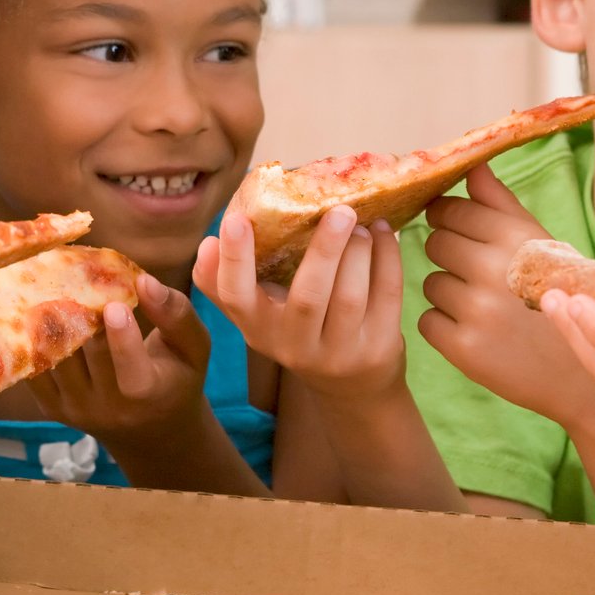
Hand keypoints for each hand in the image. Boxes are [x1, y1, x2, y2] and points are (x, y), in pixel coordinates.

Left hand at [26, 274, 216, 441]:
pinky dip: (38, 338)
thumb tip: (144, 281)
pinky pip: (37, 367)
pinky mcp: (53, 408)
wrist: (151, 429)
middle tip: (78, 272)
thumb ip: (177, 314)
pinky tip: (43, 309)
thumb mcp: (194, 347)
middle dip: (85, 310)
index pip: (133, 371)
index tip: (116, 305)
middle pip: (90, 352)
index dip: (122, 339)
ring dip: (56, 317)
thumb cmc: (177, 376)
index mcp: (150, 394)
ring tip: (56, 282)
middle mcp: (111, 410)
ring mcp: (77, 410)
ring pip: (58, 355)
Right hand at [194, 207, 404, 402]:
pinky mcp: (378, 347)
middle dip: (324, 251)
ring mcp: (340, 351)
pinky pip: (386, 295)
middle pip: (308, 298)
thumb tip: (207, 242)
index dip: (234, 261)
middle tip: (339, 209)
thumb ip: (228, 282)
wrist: (350, 385)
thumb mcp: (258, 315)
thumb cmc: (296, 330)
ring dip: (359, 252)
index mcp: (258, 329)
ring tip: (361, 222)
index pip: (236, 298)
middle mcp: (295, 345)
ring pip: (351, 297)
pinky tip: (382, 233)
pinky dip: (387, 257)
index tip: (235, 219)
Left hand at [419, 166, 594, 427]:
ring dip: (448, 293)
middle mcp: (494, 268)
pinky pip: (427, 321)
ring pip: (430, 283)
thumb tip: (471, 165)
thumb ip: (500, 204)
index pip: (451, 211)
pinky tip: (475, 331)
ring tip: (482, 306)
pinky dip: (444, 326)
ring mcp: (477, 310)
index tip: (458, 231)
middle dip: (449, 255)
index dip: (449, 220)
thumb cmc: (560, 299)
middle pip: (436, 244)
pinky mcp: (464, 348)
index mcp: (516, 237)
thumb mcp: (541, 245)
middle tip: (475, 274)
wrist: (582, 373)